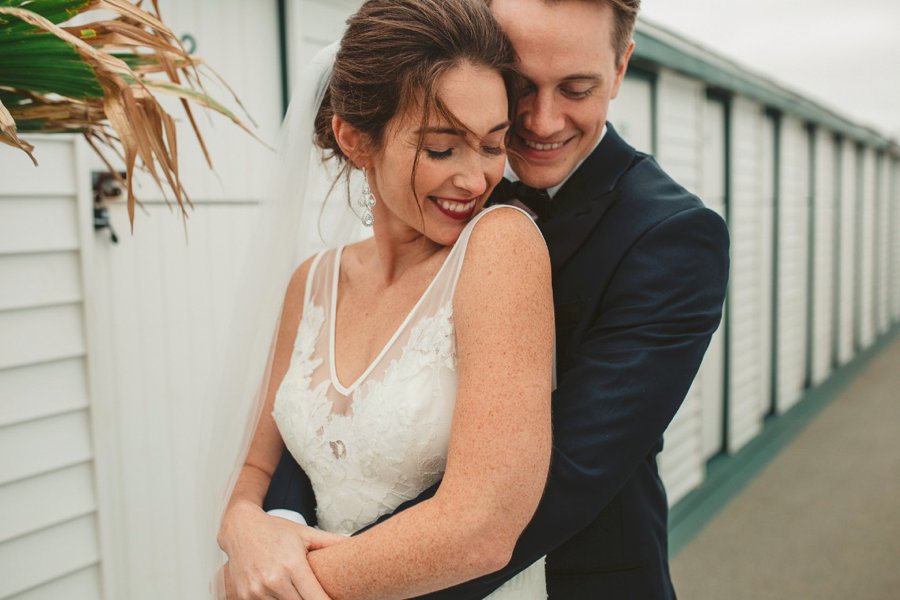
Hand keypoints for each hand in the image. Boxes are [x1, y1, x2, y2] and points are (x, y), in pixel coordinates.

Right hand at [219, 502, 345, 599]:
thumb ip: (330, 542)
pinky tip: (283, 594)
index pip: (315, 598)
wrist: (240, 528)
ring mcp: (257, 591)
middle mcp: (273, 580)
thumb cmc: (275, 530)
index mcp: (292, 565)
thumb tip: (355, 543)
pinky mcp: (244, 597)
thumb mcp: (305, 533)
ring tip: (299, 592)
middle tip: (319, 597)